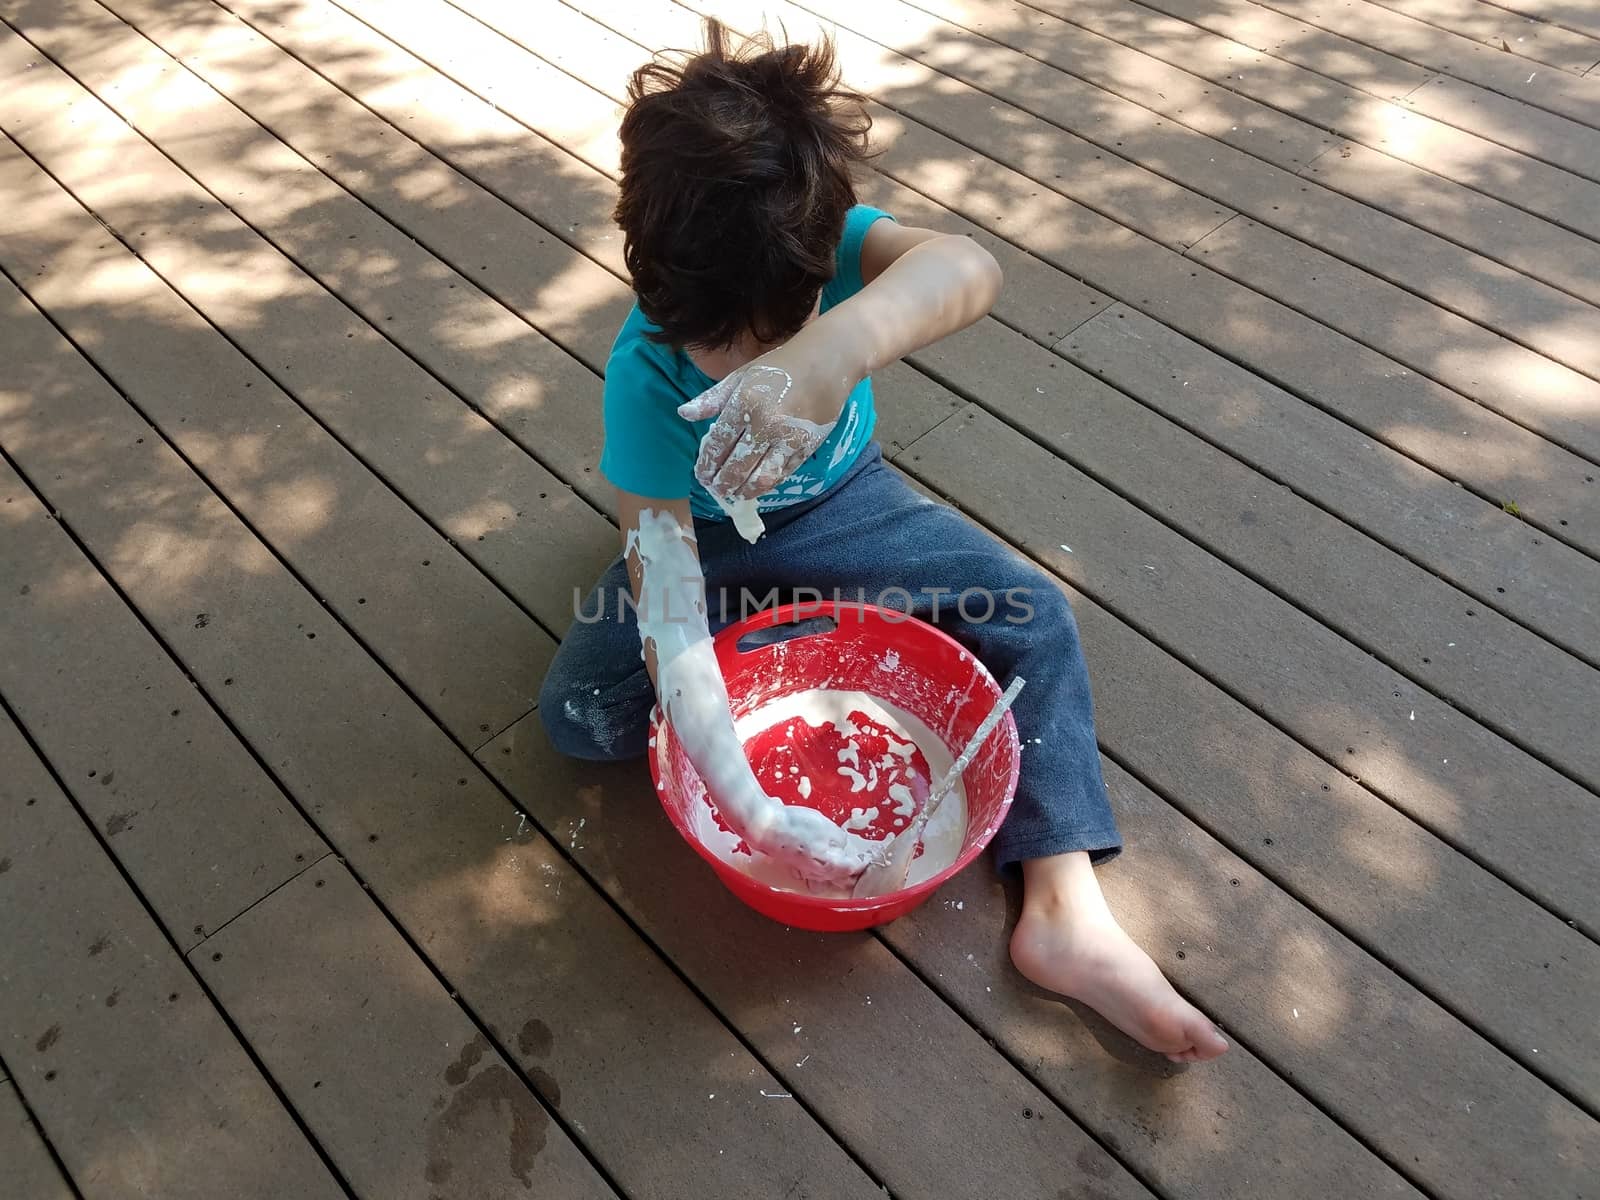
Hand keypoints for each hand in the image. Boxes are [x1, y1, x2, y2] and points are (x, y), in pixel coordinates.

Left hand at [676, 345, 851, 499]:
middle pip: (736, 467)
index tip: (701, 474)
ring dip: (743, 490)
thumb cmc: (780, 366)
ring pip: (760, 478)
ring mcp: (788, 439)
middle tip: (715, 489)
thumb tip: (683, 413)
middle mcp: (765, 424)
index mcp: (744, 404)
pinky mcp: (806, 447)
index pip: (717, 444)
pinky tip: (757, 485)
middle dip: (721, 483)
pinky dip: (767, 484)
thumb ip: (712, 398)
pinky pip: (783, 473)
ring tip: (734, 494)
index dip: (706, 464)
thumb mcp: (741, 376)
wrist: (827, 362)